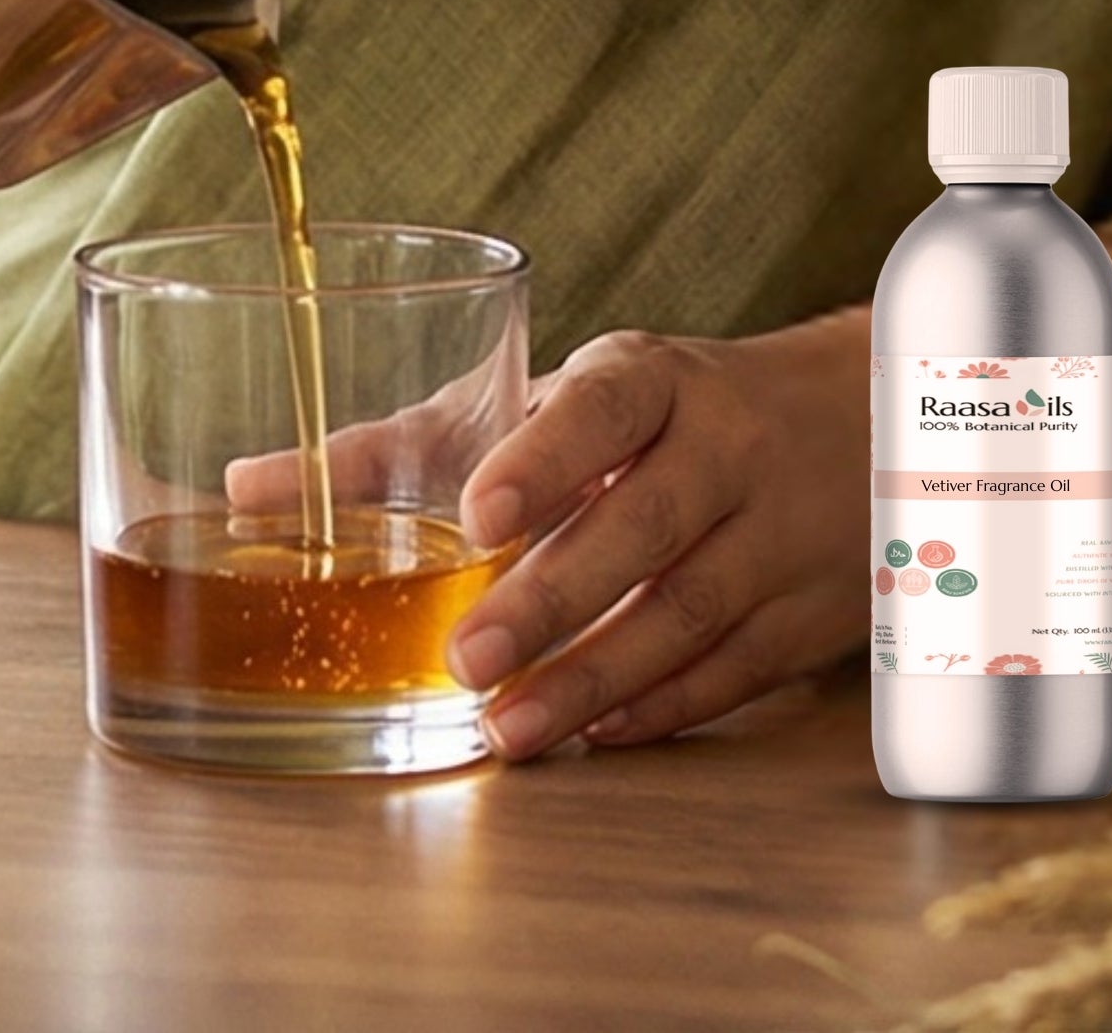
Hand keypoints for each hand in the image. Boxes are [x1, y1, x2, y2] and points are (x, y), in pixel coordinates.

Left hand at [444, 310, 872, 759]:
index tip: (479, 511)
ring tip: (507, 728)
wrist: (857, 417)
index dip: (545, 455)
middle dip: (554, 597)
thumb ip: (422, 444)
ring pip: (688, 610)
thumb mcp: (571, 399)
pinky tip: (597, 731)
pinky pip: (735, 668)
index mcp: (661, 380)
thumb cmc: (669, 414)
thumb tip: (253, 484)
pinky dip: (663, 706)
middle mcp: (728, 446)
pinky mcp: (807, 608)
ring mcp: (778, 531)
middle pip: (647, 523)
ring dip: (593, 677)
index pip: (607, 405)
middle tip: (466, 658)